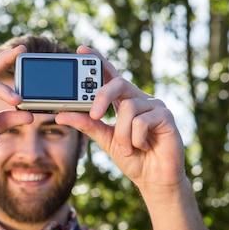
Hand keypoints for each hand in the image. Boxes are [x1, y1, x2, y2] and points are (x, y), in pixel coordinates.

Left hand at [55, 46, 186, 191]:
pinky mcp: (166, 116)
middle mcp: (139, 99)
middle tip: (95, 114)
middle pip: (118, 83)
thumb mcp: (104, 140)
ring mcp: (154, 106)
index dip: (97, 60)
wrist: (153, 179)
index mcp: (123, 101)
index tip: (81, 50)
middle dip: (103, 96)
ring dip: (122, 133)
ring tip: (127, 148)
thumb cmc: (132, 158)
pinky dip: (136, 139)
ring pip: (128, 108)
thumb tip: (61, 113)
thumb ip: (87, 124)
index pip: (110, 75)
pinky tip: (143, 147)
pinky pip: (142, 121)